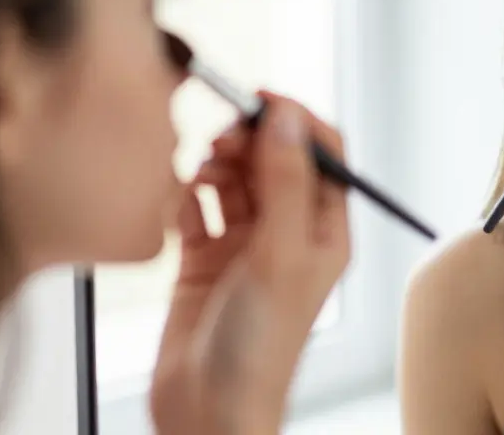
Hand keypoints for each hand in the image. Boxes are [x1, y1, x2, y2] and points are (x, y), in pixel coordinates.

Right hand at [150, 93, 350, 434]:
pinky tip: (178, 200)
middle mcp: (289, 232)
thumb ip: (285, 181)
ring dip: (216, 163)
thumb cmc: (260, 349)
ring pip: (233, 178)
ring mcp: (245, 245)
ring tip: (199, 169)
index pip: (323, 153)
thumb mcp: (281, 254)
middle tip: (221, 138)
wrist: (208, 412)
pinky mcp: (204, 259)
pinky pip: (196, 207)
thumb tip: (288, 117)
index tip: (261, 99)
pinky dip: (186, 194)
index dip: (295, 120)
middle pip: (273, 158)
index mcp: (325, 231)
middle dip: (248, 139)